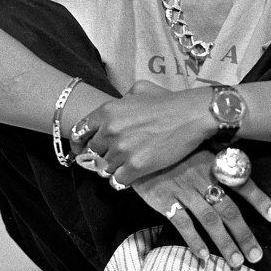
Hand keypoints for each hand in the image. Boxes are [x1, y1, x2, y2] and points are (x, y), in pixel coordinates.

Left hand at [68, 80, 212, 184]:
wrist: (191, 115)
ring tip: (124, 165)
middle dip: (100, 155)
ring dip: (112, 169)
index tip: (82, 148)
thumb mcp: (139, 90)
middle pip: (92, 153)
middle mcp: (110, 132)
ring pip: (104, 169)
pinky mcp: (136, 167)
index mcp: (107, 112)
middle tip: (111, 157)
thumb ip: (121, 100)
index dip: (79, 142)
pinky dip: (122, 180)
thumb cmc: (168, 101)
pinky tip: (130, 174)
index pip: (79, 132)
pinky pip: (117, 181)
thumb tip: (118, 106)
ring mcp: (122, 151)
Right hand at [132, 149, 270, 266]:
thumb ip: (217, 150)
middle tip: (256, 255)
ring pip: (209, 220)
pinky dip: (193, 240)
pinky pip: (182, 223)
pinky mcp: (163, 200)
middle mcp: (201, 178)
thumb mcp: (196, 142)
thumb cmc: (170, 144)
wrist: (136, 145)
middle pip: (228, 209)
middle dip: (244, 234)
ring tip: (237, 263)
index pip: (242, 182)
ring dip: (224, 243)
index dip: (259, 200)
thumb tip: (239, 153)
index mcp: (212, 163)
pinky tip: (203, 256)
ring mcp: (182, 190)